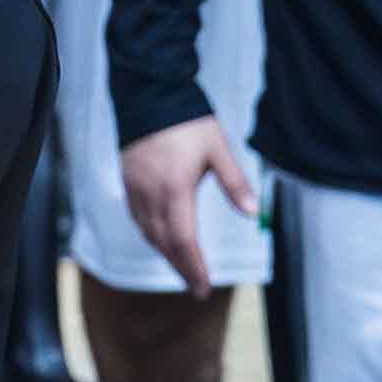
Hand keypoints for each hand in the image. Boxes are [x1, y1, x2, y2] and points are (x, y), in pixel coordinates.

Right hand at [121, 115, 261, 299]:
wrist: (149, 93)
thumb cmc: (187, 120)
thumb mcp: (218, 148)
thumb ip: (234, 182)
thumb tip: (253, 213)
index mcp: (175, 189)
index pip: (184, 241)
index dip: (193, 267)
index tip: (203, 287)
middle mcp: (151, 194)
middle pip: (165, 243)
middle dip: (181, 267)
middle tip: (195, 287)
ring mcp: (136, 189)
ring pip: (149, 233)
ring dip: (166, 254)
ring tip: (183, 267)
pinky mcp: (128, 182)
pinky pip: (138, 219)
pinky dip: (152, 235)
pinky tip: (161, 238)